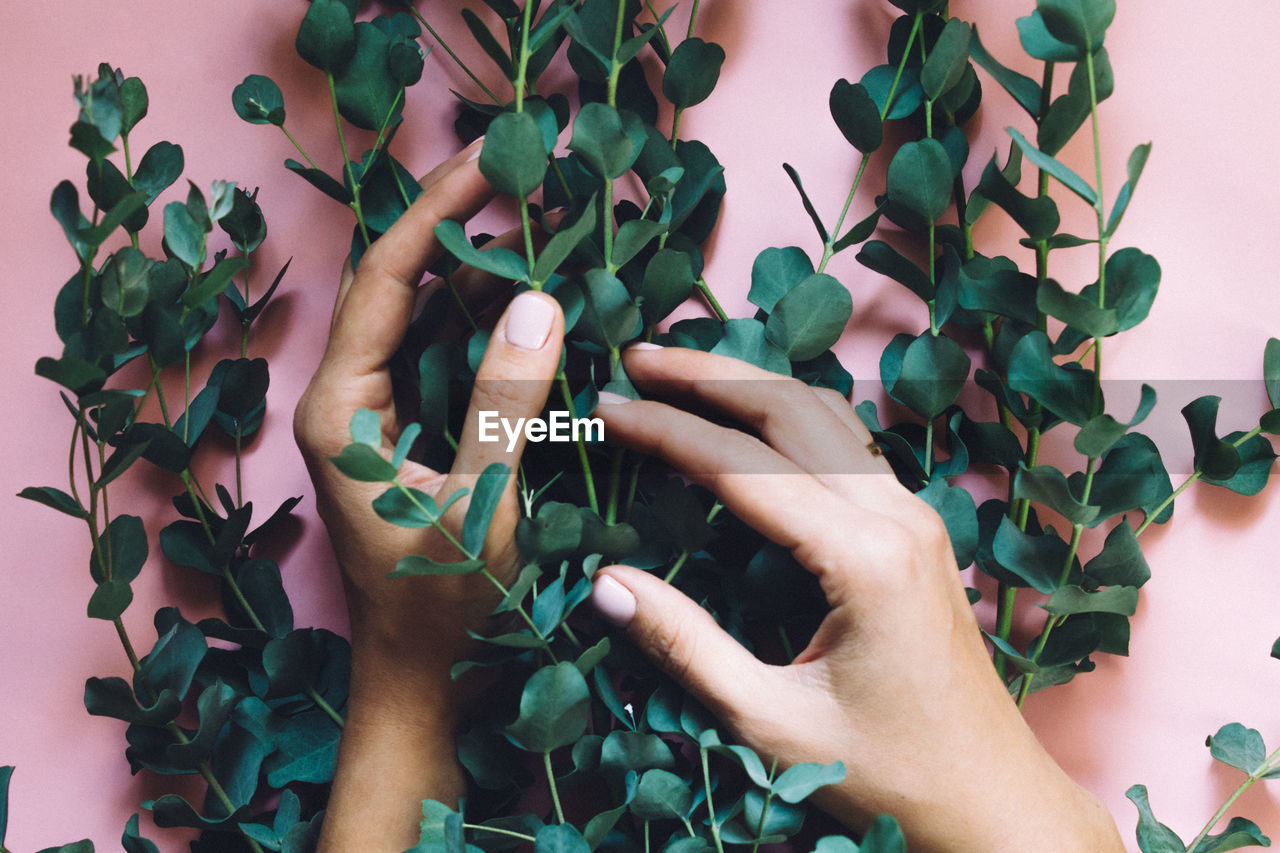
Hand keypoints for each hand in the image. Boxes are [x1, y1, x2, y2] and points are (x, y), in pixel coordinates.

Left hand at [293, 143, 565, 849]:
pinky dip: (492, 328)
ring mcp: (380, 415)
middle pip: (403, 286)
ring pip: (428, 319)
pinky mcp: (412, 434)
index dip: (438, 213)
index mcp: (342, 407)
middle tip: (535, 183)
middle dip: (464, 232)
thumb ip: (504, 403)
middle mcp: (351, 398)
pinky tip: (539, 308)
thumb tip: (536, 302)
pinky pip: (449, 360)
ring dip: (484, 277)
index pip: (386, 280)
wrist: (421, 682)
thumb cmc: (442, 608)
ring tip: (546, 230)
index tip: (493, 161)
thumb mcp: (480, 504)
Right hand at [590, 346, 1122, 852]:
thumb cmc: (885, 772)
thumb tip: (603, 585)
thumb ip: (684, 647)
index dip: (666, 430)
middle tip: (634, 358)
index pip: (743, 467)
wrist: (989, 799)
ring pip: (823, 412)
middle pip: (791, 408)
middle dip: (707, 376)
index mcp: (865, 558)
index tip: (606, 408)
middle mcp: (898, 516)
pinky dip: (785, 413)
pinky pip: (845, 442)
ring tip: (678, 370)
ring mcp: (914, 514)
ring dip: (748, 384)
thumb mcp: (771, 722)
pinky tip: (745, 417)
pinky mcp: (914, 527)